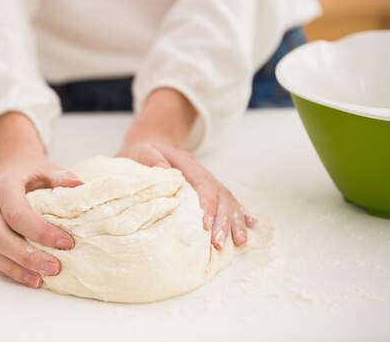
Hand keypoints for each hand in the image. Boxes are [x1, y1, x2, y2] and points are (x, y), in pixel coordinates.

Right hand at [0, 112, 80, 286]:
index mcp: (2, 186)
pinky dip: (7, 271)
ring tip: (41, 280)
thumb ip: (61, 177)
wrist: (7, 172)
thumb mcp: (46, 169)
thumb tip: (80, 184)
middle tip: (55, 268)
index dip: (41, 232)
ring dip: (16, 269)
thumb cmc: (30, 174)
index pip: (17, 214)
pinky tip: (28, 278)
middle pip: (1, 237)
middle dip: (28, 257)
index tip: (66, 243)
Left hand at [118, 141, 255, 249]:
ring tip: (240, 242)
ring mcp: (206, 178)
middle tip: (220, 244)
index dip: (207, 205)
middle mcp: (200, 170)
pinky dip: (239, 212)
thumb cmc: (140, 153)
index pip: (202, 184)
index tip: (206, 226)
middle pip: (219, 195)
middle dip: (223, 220)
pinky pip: (227, 199)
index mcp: (186, 162)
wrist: (148, 146)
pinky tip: (249, 225)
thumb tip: (164, 169)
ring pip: (227, 199)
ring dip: (235, 221)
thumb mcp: (139, 151)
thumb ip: (150, 158)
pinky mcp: (207, 187)